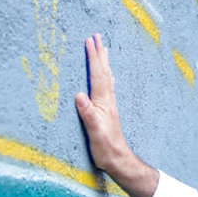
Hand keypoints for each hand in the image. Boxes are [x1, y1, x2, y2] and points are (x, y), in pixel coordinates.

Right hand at [75, 34, 158, 196]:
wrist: (118, 159)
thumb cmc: (105, 147)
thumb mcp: (94, 131)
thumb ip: (88, 113)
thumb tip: (79, 96)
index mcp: (102, 101)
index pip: (97, 75)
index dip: (93, 58)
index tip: (90, 40)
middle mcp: (107, 100)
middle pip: (104, 72)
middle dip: (100, 54)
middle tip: (98, 36)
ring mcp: (109, 105)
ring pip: (106, 78)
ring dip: (104, 63)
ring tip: (104, 50)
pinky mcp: (107, 111)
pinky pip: (106, 87)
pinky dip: (106, 77)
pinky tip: (107, 77)